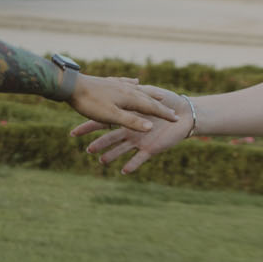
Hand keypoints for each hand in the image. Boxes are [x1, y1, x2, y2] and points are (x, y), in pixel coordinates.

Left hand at [67, 74, 178, 134]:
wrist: (71, 85)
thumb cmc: (91, 102)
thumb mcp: (112, 116)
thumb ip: (132, 121)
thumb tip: (150, 126)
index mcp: (130, 98)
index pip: (152, 107)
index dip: (164, 113)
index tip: (176, 118)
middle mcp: (127, 90)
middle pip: (147, 98)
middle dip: (159, 105)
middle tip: (171, 109)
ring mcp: (118, 84)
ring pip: (139, 89)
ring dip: (149, 93)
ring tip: (158, 96)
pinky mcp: (109, 82)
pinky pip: (127, 83)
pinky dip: (134, 84)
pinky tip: (135, 81)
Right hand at [72, 89, 195, 172]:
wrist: (187, 114)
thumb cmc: (169, 101)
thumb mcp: (151, 93)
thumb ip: (137, 94)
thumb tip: (118, 90)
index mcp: (127, 117)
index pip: (103, 123)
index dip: (89, 127)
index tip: (74, 132)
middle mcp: (131, 131)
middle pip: (110, 138)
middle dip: (99, 144)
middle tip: (87, 150)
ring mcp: (140, 141)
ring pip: (122, 150)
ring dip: (112, 155)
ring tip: (101, 161)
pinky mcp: (151, 149)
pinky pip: (140, 159)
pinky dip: (132, 165)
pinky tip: (123, 171)